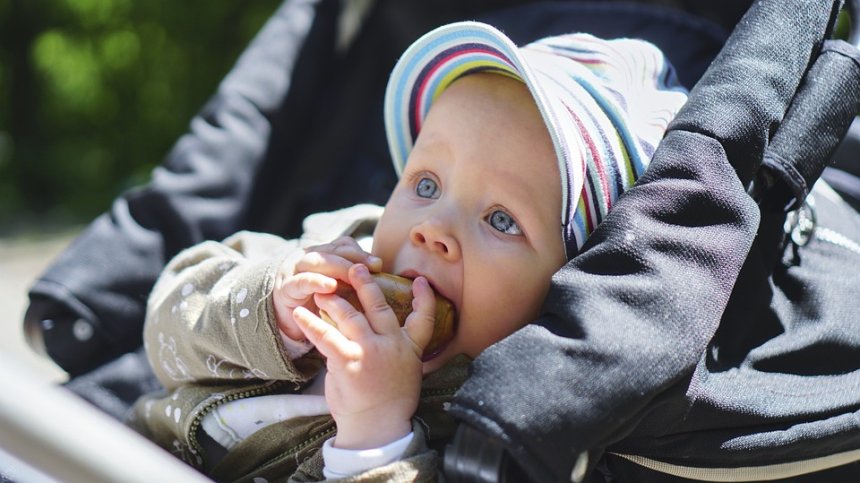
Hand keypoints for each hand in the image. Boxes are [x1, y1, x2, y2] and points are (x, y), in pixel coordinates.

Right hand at [273, 237, 381, 340]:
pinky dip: (316, 281)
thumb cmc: (318, 306)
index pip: (343, 246)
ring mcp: (294, 271)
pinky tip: (331, 286)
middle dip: (354, 257)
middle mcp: (308, 258)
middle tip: (373, 268)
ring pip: (317, 261)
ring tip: (355, 275)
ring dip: (337, 266)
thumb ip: (354, 281)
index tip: (379, 264)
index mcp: (323, 255)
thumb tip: (382, 276)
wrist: (288, 324)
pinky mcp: (286, 288)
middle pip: (332, 250)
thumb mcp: (339, 291)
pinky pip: (301, 281)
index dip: (360, 252)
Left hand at [293, 264, 435, 448]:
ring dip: (335, 300)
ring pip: (351, 316)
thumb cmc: (389, 403)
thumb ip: (398, 351)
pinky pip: (326, 336)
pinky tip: (300, 314)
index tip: (420, 281)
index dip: (424, 298)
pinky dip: (311, 323)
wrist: (377, 428)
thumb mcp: (405, 373)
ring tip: (323, 290)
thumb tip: (383, 335)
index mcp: (409, 349)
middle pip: (379, 306)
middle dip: (366, 284)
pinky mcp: (348, 361)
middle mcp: (391, 345)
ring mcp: (370, 351)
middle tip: (355, 268)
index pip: (422, 318)